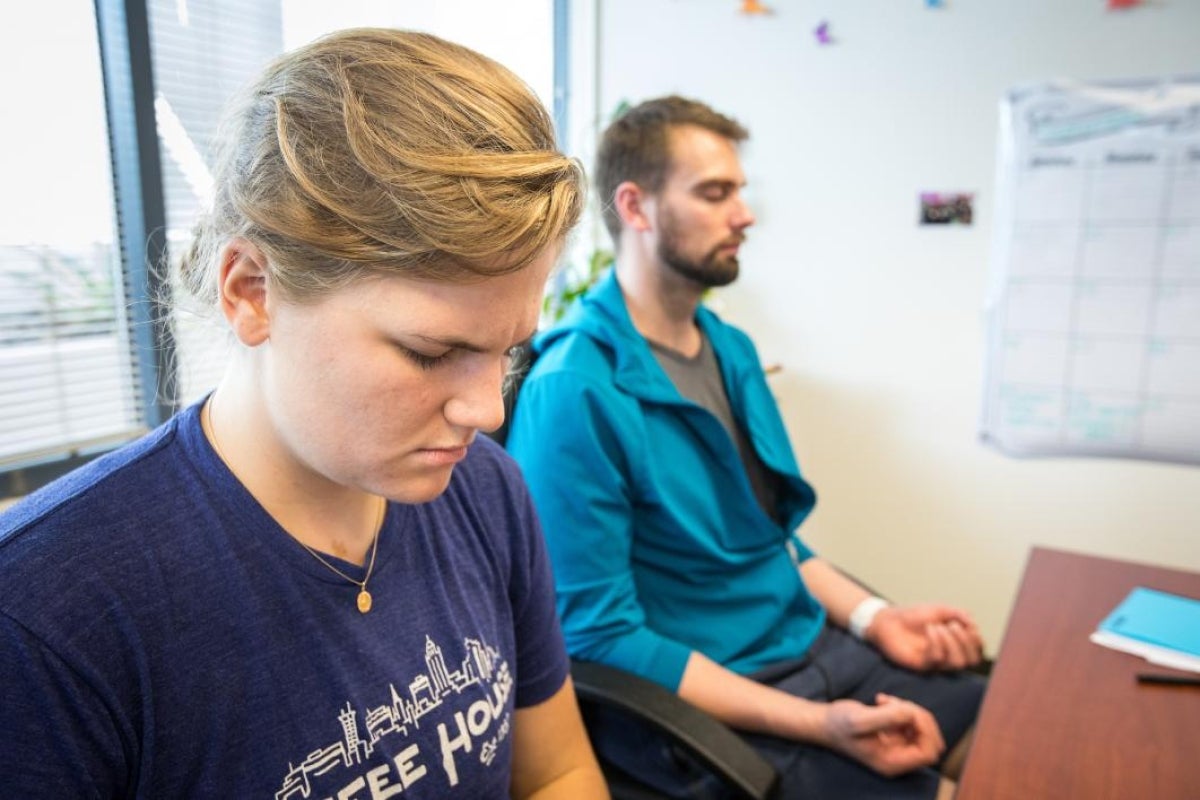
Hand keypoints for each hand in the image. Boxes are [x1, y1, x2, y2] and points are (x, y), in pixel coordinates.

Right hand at [819, 693, 944, 776]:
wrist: (823, 722)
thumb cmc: (838, 724)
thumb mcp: (860, 720)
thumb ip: (887, 717)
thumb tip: (911, 713)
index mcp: (892, 762)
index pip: (928, 752)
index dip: (925, 730)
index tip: (908, 712)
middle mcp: (898, 758)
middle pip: (930, 740)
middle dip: (918, 717)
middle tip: (895, 703)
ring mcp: (897, 746)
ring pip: (922, 728)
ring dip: (908, 709)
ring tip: (884, 701)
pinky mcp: (893, 735)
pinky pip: (910, 721)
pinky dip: (901, 707)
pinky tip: (881, 700)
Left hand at [867, 604, 983, 671]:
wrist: (888, 619)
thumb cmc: (913, 615)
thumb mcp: (939, 609)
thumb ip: (958, 614)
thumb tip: (974, 624)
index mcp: (955, 643)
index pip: (976, 651)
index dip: (977, 641)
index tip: (969, 626)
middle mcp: (948, 655)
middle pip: (971, 661)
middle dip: (967, 643)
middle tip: (953, 625)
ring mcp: (935, 662)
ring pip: (956, 663)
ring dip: (952, 642)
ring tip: (938, 626)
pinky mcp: (922, 665)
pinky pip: (936, 660)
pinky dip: (937, 643)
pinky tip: (930, 629)